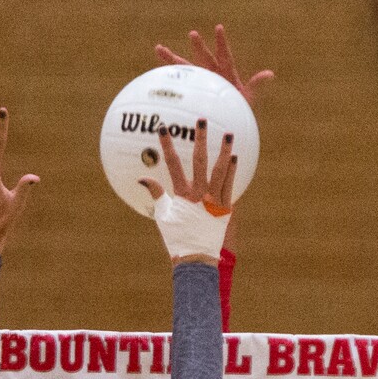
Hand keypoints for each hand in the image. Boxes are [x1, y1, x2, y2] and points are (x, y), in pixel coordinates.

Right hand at [139, 119, 235, 263]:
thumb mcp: (163, 216)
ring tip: (229, 134)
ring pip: (220, 170)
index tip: (164, 128)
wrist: (195, 258)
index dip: (168, 145)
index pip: (173, 164)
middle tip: (202, 120)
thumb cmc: (177, 238)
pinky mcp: (225, 209)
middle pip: (200, 160)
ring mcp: (214, 201)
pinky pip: (230, 185)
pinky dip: (232, 171)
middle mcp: (199, 195)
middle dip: (200, 139)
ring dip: (224, 151)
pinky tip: (234, 157)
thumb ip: (156, 194)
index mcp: (182, 195)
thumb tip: (142, 178)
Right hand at [156, 23, 273, 106]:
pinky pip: (180, 86)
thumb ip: (256, 84)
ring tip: (158, 48)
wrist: (229, 121)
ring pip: (186, 68)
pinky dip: (168, 81)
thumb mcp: (249, 98)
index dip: (221, 43)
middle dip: (199, 46)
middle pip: (203, 58)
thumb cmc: (240, 109)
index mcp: (226, 73)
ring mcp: (201, 81)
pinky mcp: (193, 91)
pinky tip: (154, 75)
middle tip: (193, 34)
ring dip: (172, 60)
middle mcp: (212, 73)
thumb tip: (270, 74)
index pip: (224, 55)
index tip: (219, 28)